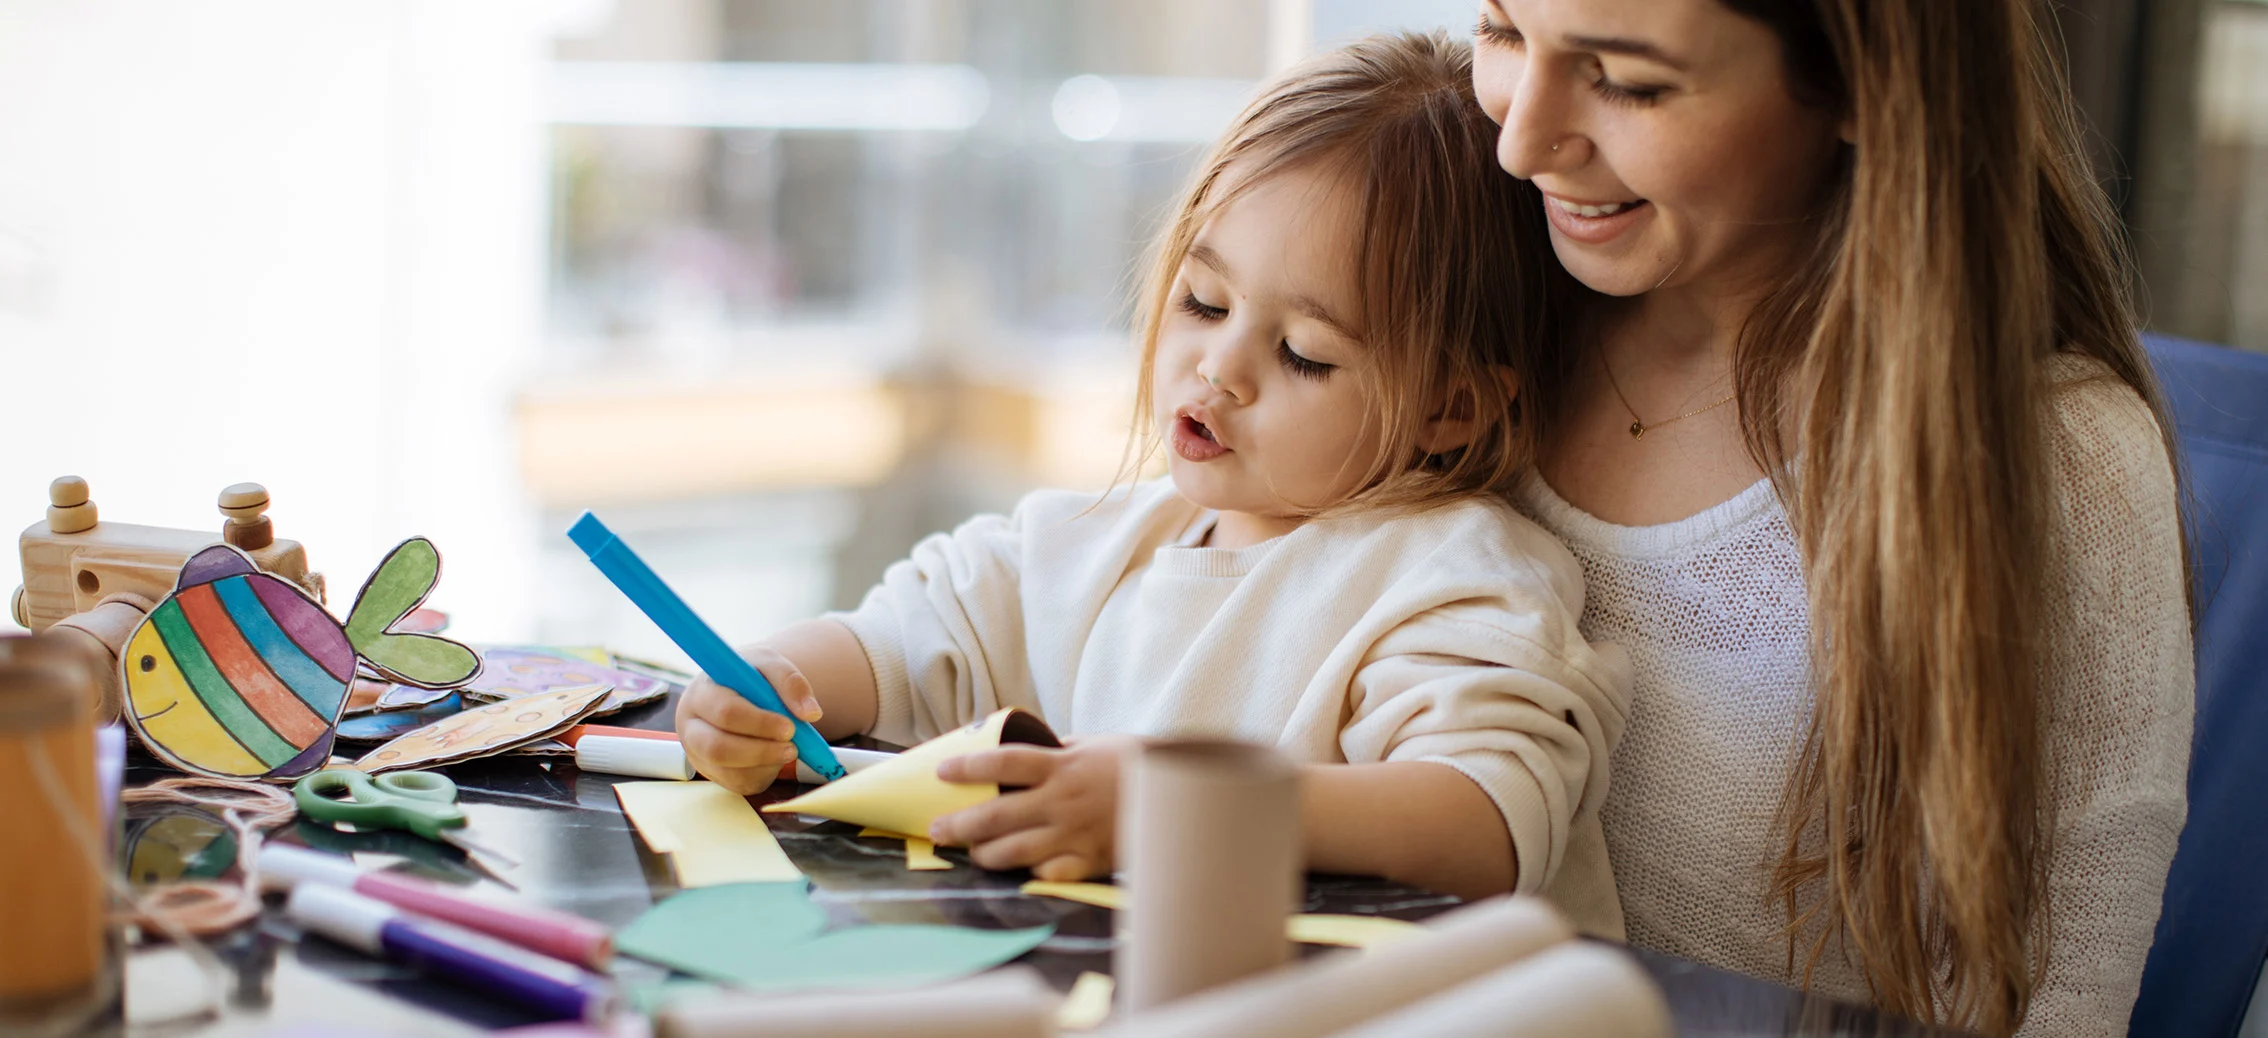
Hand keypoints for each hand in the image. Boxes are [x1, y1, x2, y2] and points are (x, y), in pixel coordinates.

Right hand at [674, 646, 823, 794]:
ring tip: (788, 750)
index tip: (790, 727)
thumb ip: (790, 682)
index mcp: (701, 693)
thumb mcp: (768, 665)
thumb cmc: (750, 677)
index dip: (759, 723)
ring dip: (766, 764)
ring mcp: (698, 753)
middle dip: (761, 751)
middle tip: (793, 747)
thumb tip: (810, 713)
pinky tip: (774, 758)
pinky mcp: (712, 772)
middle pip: (718, 748)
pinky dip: (764, 774)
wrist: (738, 691)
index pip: (725, 713)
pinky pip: (738, 784)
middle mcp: (692, 726)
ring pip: (729, 771)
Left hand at [927, 735, 1144, 880]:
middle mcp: (1062, 800)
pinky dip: (1030, 874)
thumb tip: (1027, 746)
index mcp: (1061, 766)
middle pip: (997, 814)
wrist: (1177, 796)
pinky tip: (1019, 873)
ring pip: (1014, 851)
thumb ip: (1058, 749)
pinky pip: (1049, 874)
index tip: (942, 771)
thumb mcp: (1093, 745)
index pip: (1003, 763)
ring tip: (972, 853)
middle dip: (960, 824)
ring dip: (985, 855)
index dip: (969, 767)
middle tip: (937, 828)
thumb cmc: (1133, 764)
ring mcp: (1074, 833)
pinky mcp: (1088, 860)